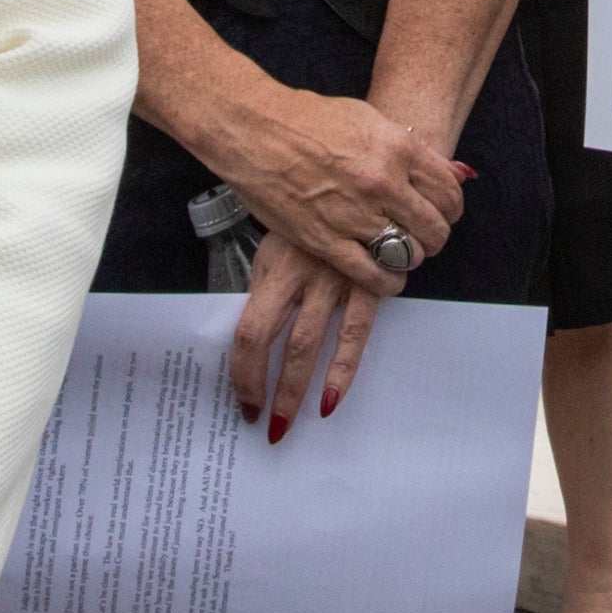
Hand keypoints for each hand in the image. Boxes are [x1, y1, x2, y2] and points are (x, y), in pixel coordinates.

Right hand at [211, 84, 466, 271]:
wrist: (253, 130)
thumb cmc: (306, 119)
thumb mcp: (368, 119)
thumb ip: (408, 148)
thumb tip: (448, 170)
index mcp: (397, 147)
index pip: (448, 190)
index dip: (452, 207)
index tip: (446, 213)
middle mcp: (382, 182)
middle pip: (433, 225)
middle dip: (436, 237)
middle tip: (428, 238)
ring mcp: (354, 213)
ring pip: (407, 253)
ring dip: (411, 258)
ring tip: (405, 255)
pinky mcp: (325, 240)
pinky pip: (371, 273)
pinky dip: (386, 281)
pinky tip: (388, 279)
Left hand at [226, 234, 388, 433]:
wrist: (360, 188)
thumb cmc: (311, 225)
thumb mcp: (278, 247)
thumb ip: (267, 288)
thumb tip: (253, 338)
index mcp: (274, 269)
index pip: (249, 328)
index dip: (243, 370)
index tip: (243, 399)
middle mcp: (300, 276)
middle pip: (273, 340)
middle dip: (264, 388)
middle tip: (262, 424)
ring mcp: (335, 280)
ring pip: (309, 344)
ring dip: (296, 390)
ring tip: (287, 424)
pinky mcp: (368, 284)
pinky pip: (355, 334)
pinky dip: (343, 371)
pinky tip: (333, 401)